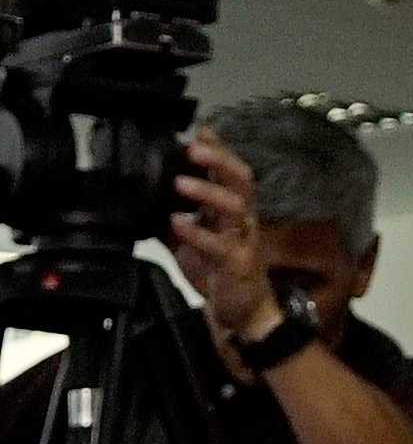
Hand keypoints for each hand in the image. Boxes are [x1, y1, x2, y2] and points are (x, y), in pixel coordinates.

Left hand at [166, 129, 280, 342]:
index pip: (230, 172)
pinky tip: (177, 223)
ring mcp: (243, 240)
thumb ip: (171, 213)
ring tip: (180, 183)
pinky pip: (220, 244)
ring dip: (208, 191)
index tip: (199, 130)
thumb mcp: (189, 237)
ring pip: (235, 206)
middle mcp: (241, 220)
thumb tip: (138, 194)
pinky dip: (197, 232)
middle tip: (193, 149)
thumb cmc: (217, 272)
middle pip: (241, 180)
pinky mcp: (238, 263)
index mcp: (231, 210)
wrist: (242, 313)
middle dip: (219, 160)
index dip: (218, 149)